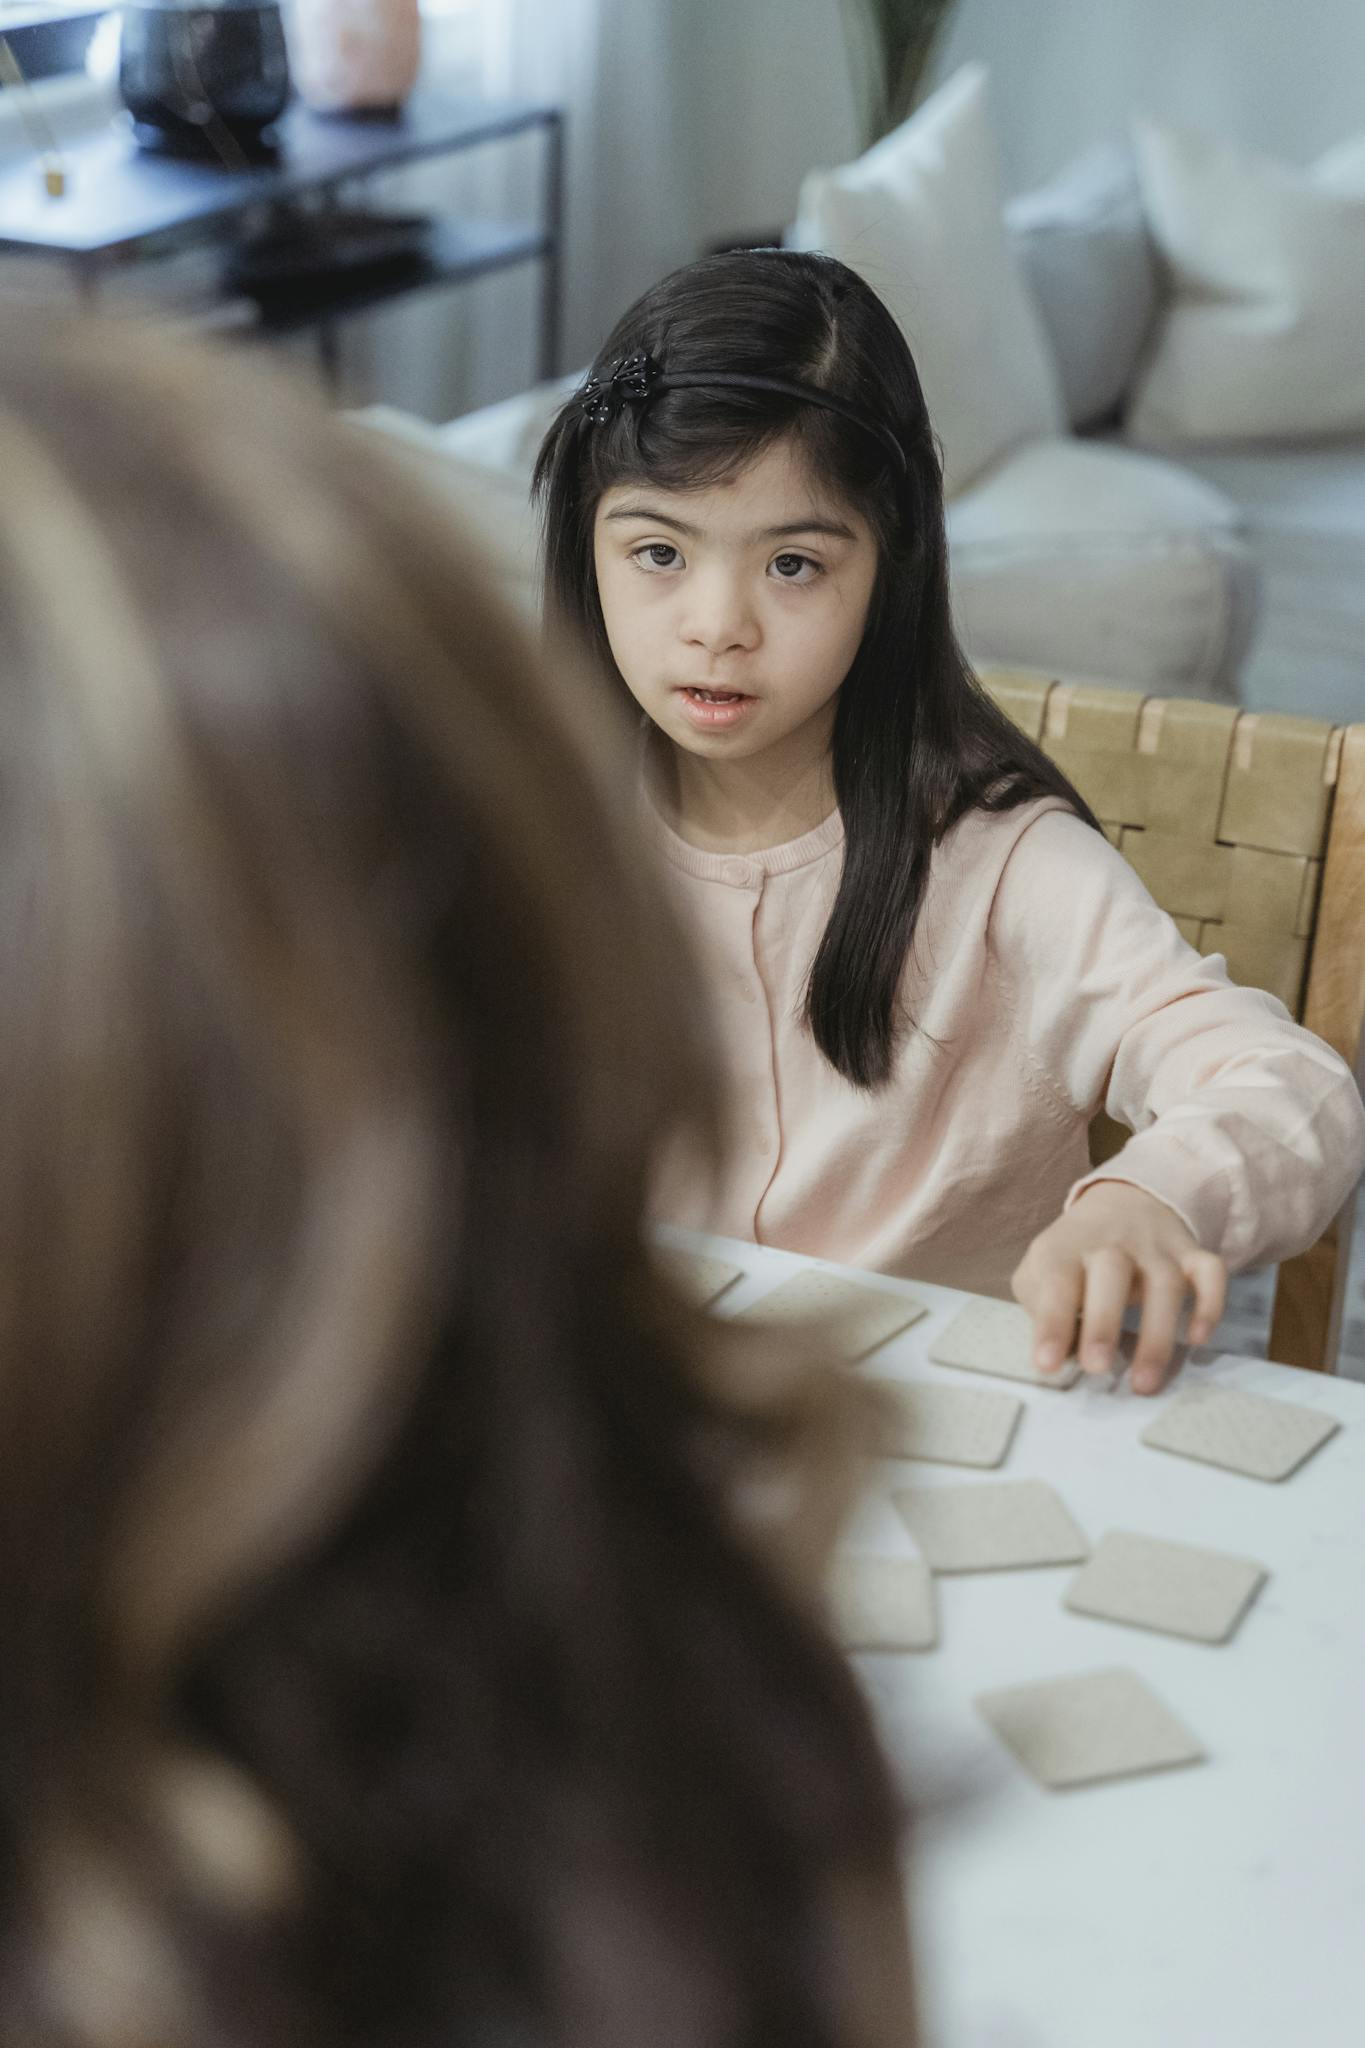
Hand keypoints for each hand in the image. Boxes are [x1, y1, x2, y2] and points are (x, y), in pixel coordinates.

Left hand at [1011, 1182, 1226, 1395]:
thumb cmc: (1075, 1254)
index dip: (1051, 1322)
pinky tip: (1198, 1340)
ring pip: (1165, 1282)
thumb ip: (1040, 1307)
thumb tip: (1056, 1353)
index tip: (1047, 1364)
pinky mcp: (1192, 1254)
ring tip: (1145, 1382)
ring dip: (1157, 1334)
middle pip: (1111, 1272)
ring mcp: (1157, 1248)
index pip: (1056, 1281)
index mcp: (1067, 1248)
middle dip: (1104, 1322)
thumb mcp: (1041, 1271)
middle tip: (1097, 1368)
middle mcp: (1113, 1243)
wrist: (1124, 1201)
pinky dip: (1210, 1304)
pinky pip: (1210, 1272)